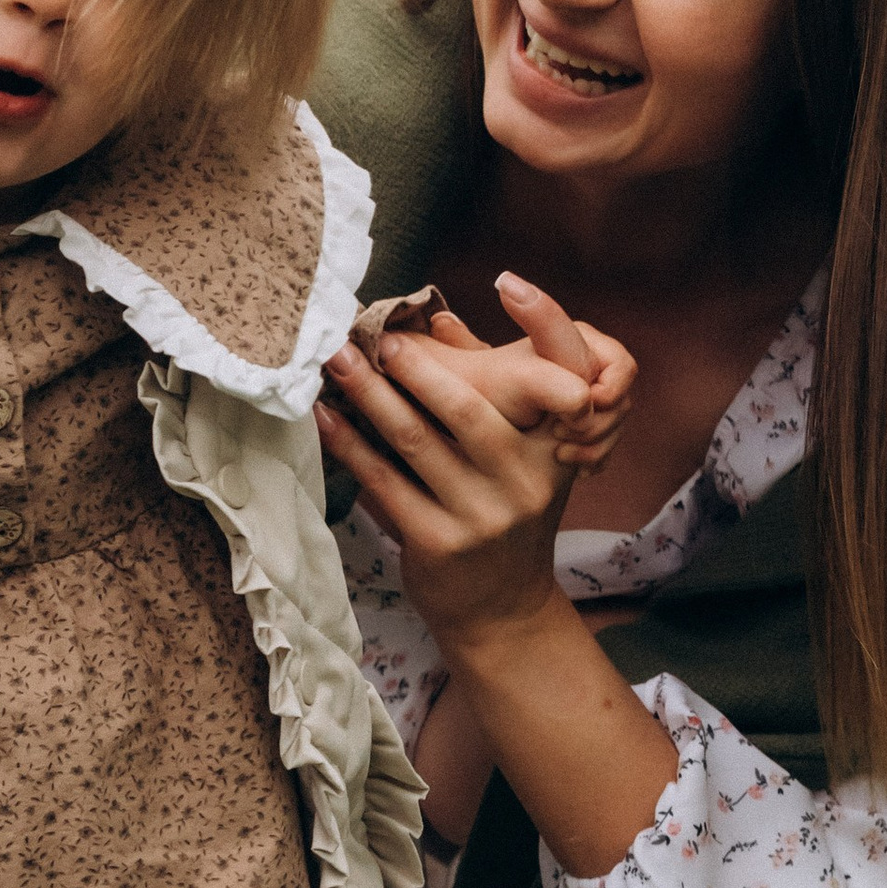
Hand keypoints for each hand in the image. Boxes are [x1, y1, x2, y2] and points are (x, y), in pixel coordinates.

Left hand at [316, 273, 635, 657]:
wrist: (502, 607)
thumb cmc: (503, 511)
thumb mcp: (520, 455)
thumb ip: (490, 390)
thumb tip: (438, 321)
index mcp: (555, 449)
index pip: (558, 378)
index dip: (545, 322)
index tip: (510, 279)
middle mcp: (527, 481)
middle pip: (465, 406)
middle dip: (414, 364)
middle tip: (375, 332)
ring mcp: (483, 516)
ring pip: (415, 439)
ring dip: (369, 395)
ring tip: (338, 361)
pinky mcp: (439, 542)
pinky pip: (384, 480)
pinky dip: (351, 444)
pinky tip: (327, 416)